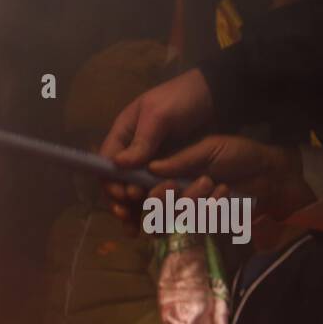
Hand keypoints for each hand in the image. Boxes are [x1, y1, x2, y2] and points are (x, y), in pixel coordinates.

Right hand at [100, 68, 215, 220]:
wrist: (215, 94)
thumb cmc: (183, 98)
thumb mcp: (161, 116)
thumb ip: (142, 141)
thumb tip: (119, 164)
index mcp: (124, 133)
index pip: (107, 163)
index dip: (111, 182)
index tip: (124, 196)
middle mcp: (132, 150)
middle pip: (117, 182)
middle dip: (121, 202)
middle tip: (129, 216)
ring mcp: (149, 161)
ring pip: (134, 191)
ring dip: (134, 210)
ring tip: (136, 229)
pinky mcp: (166, 169)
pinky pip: (154, 191)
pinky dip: (153, 207)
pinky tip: (155, 223)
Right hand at [143, 135, 316, 239]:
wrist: (271, 174)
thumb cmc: (240, 155)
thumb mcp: (209, 148)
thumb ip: (181, 159)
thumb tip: (150, 167)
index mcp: (172, 174)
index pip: (144, 189)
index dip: (139, 193)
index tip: (139, 190)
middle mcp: (177, 195)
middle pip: (154, 210)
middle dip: (164, 199)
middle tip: (177, 186)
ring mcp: (192, 212)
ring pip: (175, 218)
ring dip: (191, 201)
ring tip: (212, 184)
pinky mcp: (207, 224)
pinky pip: (198, 224)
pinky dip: (210, 209)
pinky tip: (225, 194)